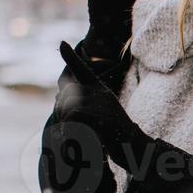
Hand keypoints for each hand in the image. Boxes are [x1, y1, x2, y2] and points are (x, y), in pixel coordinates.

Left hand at [58, 41, 146, 169]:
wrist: (134, 149)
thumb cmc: (115, 137)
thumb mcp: (99, 117)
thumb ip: (81, 106)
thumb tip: (58, 97)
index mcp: (100, 92)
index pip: (83, 71)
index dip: (71, 57)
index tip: (62, 43)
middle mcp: (101, 93)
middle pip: (66, 94)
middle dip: (60, 112)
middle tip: (65, 131)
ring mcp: (102, 103)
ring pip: (68, 107)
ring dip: (64, 125)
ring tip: (72, 139)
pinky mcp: (100, 115)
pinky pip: (74, 117)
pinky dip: (70, 130)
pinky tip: (76, 140)